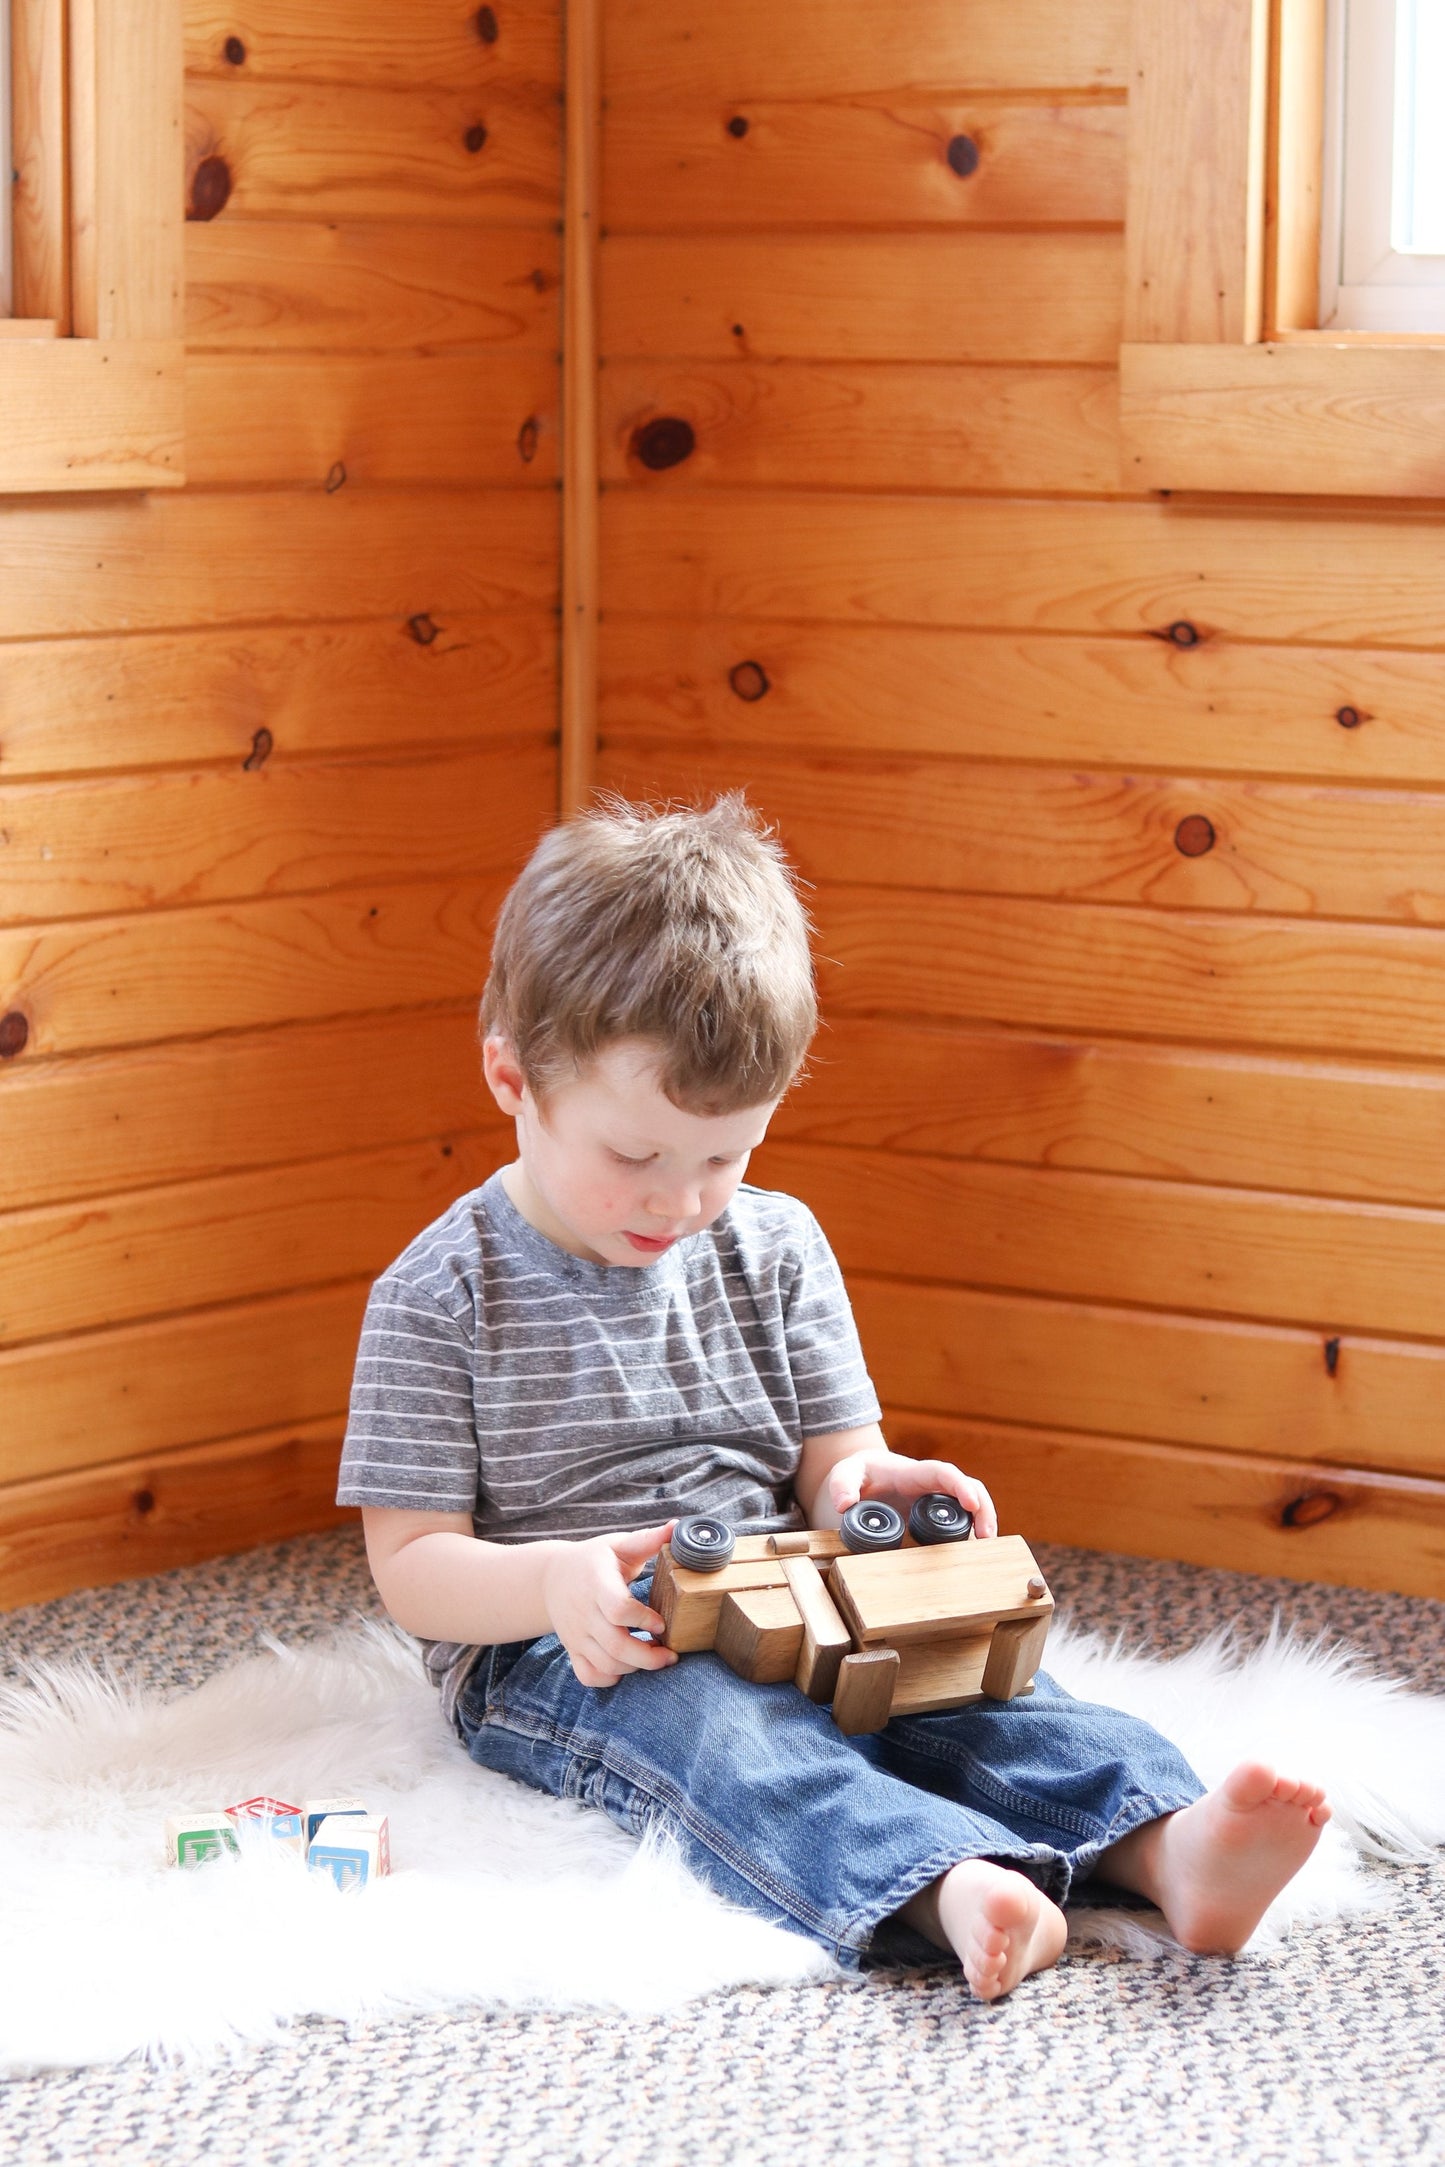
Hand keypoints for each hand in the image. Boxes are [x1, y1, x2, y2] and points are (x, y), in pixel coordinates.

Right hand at [540, 1522, 678, 1688]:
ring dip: (635, 1668)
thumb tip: (678, 1526)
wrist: (551, 1577)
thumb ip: (648, 1539)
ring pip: (605, 1664)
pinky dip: (609, 1679)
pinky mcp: (573, 1649)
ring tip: (655, 1658)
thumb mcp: (617, 1544)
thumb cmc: (593, 1559)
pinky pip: (588, 1676)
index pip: (618, 1609)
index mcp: (597, 1583)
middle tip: (671, 1655)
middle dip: (648, 1657)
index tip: (661, 1622)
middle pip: (615, 1645)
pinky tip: (626, 1668)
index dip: (643, 1619)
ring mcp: (576, 1634)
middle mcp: (583, 1612)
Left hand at [824, 1452, 997, 1540]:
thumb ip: (841, 1484)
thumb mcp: (844, 1473)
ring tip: (984, 1556)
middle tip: (987, 1539)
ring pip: (970, 1512)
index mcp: (915, 1474)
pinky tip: (970, 1564)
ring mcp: (937, 1506)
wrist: (862, 1481)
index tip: (971, 1504)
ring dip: (982, 1529)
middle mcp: (933, 1489)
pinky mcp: (935, 1524)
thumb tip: (845, 1506)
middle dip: (984, 1511)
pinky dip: (968, 1544)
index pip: (944, 1474)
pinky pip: (959, 1530)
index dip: (960, 1486)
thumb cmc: (858, 1474)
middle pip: (970, 1491)